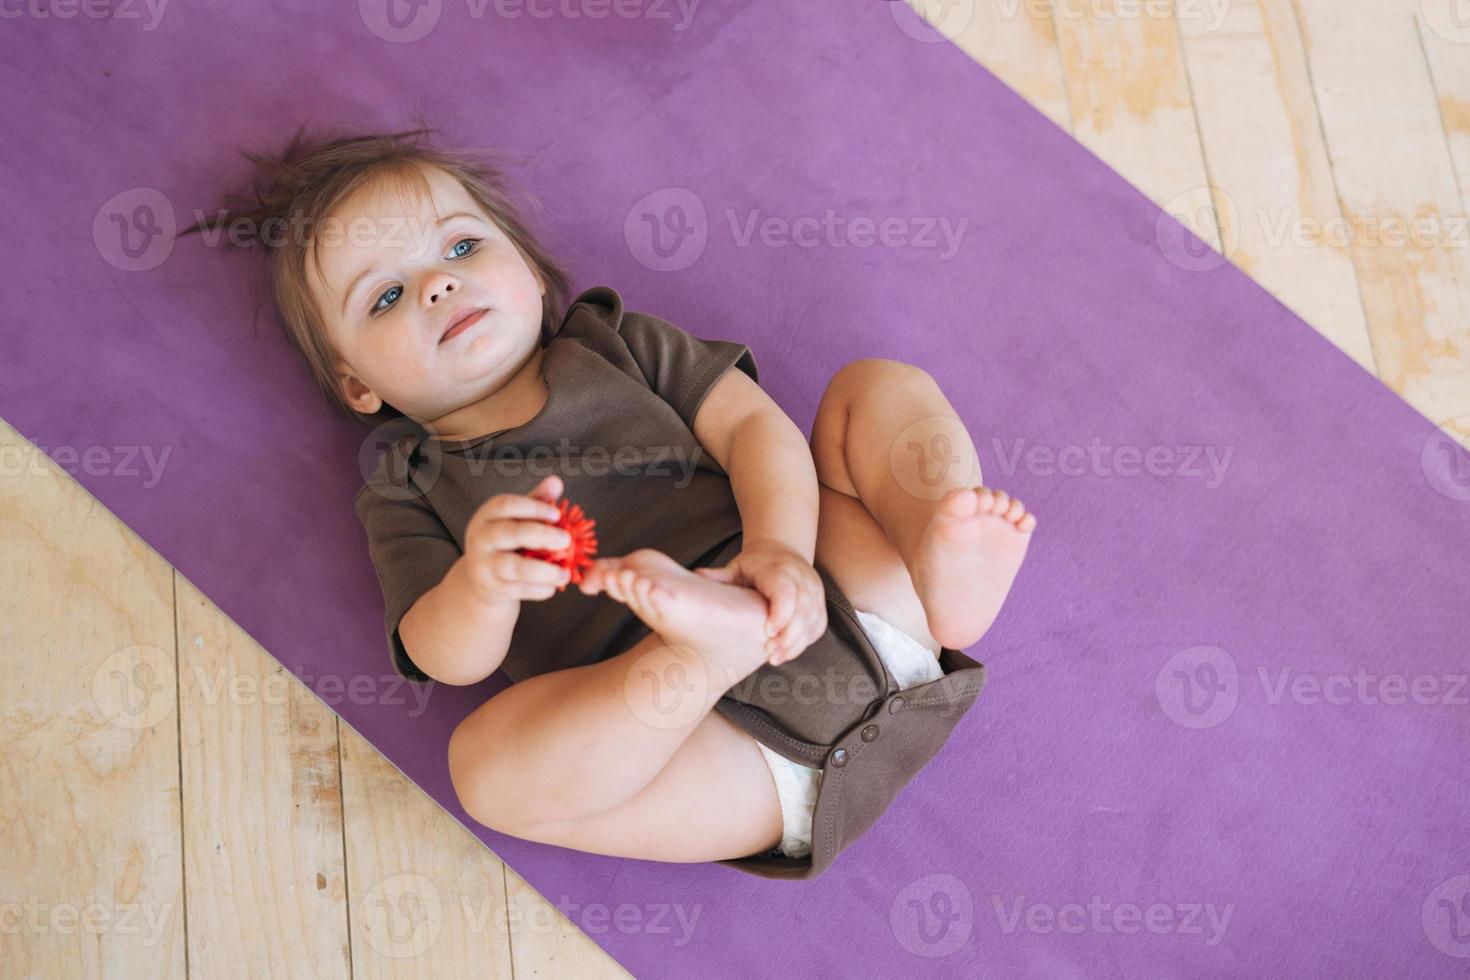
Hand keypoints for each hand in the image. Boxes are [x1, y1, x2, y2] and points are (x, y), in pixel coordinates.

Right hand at [461, 474, 573, 605]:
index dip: (533, 507)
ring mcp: (484, 565)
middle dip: (541, 536)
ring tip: (565, 573)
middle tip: (567, 540)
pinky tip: (553, 586)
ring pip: (513, 567)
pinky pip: (518, 589)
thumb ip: (536, 501)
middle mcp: (481, 538)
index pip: (506, 505)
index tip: (556, 514)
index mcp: (487, 515)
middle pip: (510, 534)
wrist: (481, 579)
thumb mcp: (516, 519)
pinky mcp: (491, 588)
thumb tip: (555, 482)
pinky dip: (538, 589)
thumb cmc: (505, 542)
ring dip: (543, 570)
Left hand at [695, 539, 826, 665]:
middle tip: (770, 654)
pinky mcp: (820, 604)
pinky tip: (787, 653)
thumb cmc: (754, 565)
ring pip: (812, 620)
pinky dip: (804, 641)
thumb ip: (721, 576)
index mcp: (780, 569)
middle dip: (789, 635)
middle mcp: (802, 578)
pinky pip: (817, 626)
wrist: (782, 552)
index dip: (780, 613)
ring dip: (796, 642)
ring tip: (776, 658)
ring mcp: (815, 591)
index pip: (786, 591)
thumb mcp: (737, 567)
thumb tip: (698, 575)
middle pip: (803, 609)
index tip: (767, 632)